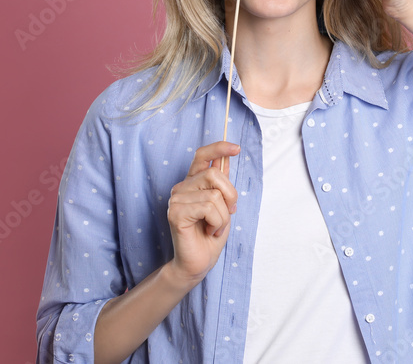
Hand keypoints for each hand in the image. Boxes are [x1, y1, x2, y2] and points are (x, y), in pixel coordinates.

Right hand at [165, 141, 240, 286]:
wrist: (198, 264)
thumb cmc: (209, 236)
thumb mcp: (222, 206)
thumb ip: (221, 183)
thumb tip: (226, 158)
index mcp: (192, 183)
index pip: (202, 156)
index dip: (219, 148)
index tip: (236, 148)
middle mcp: (181, 188)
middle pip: (215, 174)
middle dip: (230, 196)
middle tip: (228, 213)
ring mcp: (176, 200)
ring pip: (214, 195)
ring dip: (223, 216)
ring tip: (215, 227)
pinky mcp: (176, 213)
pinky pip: (209, 208)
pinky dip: (217, 222)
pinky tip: (209, 231)